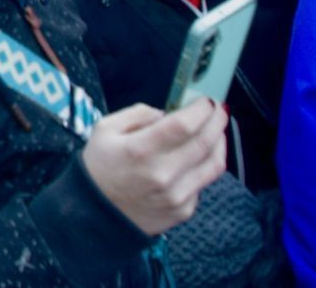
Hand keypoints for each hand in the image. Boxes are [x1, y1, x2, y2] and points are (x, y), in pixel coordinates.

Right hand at [81, 101, 226, 236]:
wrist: (96, 213)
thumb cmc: (99, 167)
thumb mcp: (105, 129)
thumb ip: (137, 114)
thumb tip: (166, 113)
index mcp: (140, 150)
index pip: (184, 125)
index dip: (201, 110)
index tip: (207, 101)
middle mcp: (162, 175)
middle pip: (204, 143)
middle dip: (217, 121)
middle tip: (218, 110)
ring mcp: (176, 196)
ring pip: (213, 165)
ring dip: (219, 143)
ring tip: (216, 131)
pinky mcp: (183, 210)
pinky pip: (203, 183)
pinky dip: (204, 166)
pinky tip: (196, 158)